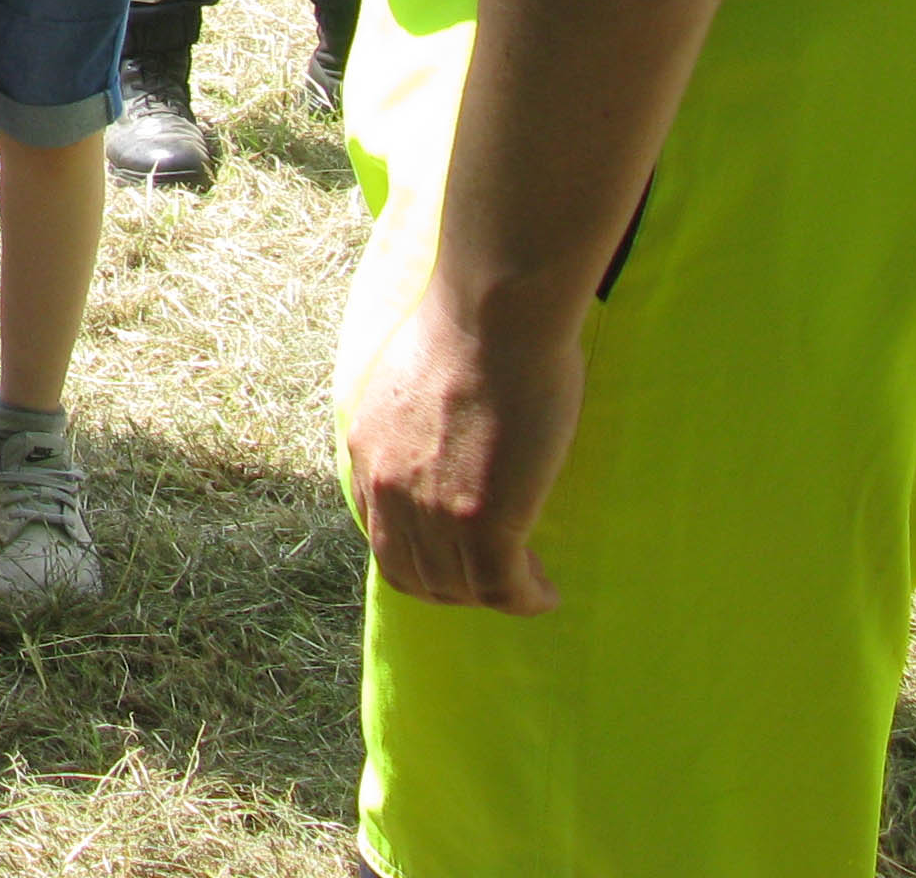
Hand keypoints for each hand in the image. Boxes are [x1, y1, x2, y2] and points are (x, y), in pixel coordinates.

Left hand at [341, 275, 581, 615]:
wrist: (492, 315)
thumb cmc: (469, 330)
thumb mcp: (411, 382)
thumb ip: (414, 424)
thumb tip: (442, 438)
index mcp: (368, 455)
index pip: (383, 537)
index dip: (423, 557)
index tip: (459, 556)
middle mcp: (388, 489)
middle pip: (412, 576)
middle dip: (455, 589)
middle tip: (498, 578)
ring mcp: (431, 509)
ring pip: (458, 589)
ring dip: (495, 595)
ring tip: (529, 583)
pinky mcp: (480, 519)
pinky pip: (502, 589)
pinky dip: (526, 600)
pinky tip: (547, 592)